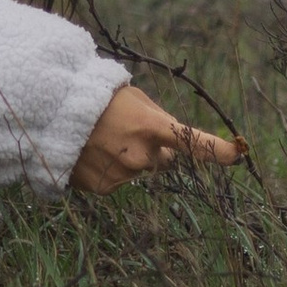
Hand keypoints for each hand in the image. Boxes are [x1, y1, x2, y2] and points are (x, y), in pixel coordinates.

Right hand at [69, 81, 245, 195]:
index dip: (218, 150)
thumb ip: (157, 120)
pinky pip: (118, 180)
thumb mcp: (132, 98)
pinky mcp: (105, 188)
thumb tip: (171, 145)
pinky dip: (109, 169)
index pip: (193, 142)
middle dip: (152, 148)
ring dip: (128, 158)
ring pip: (140, 171)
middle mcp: (142, 156)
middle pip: (163, 159)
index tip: (237, 154)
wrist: (49, 114)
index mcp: (151, 127)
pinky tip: (91, 152)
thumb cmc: (93, 98)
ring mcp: (123, 175)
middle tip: (124, 130)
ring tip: (100, 138)